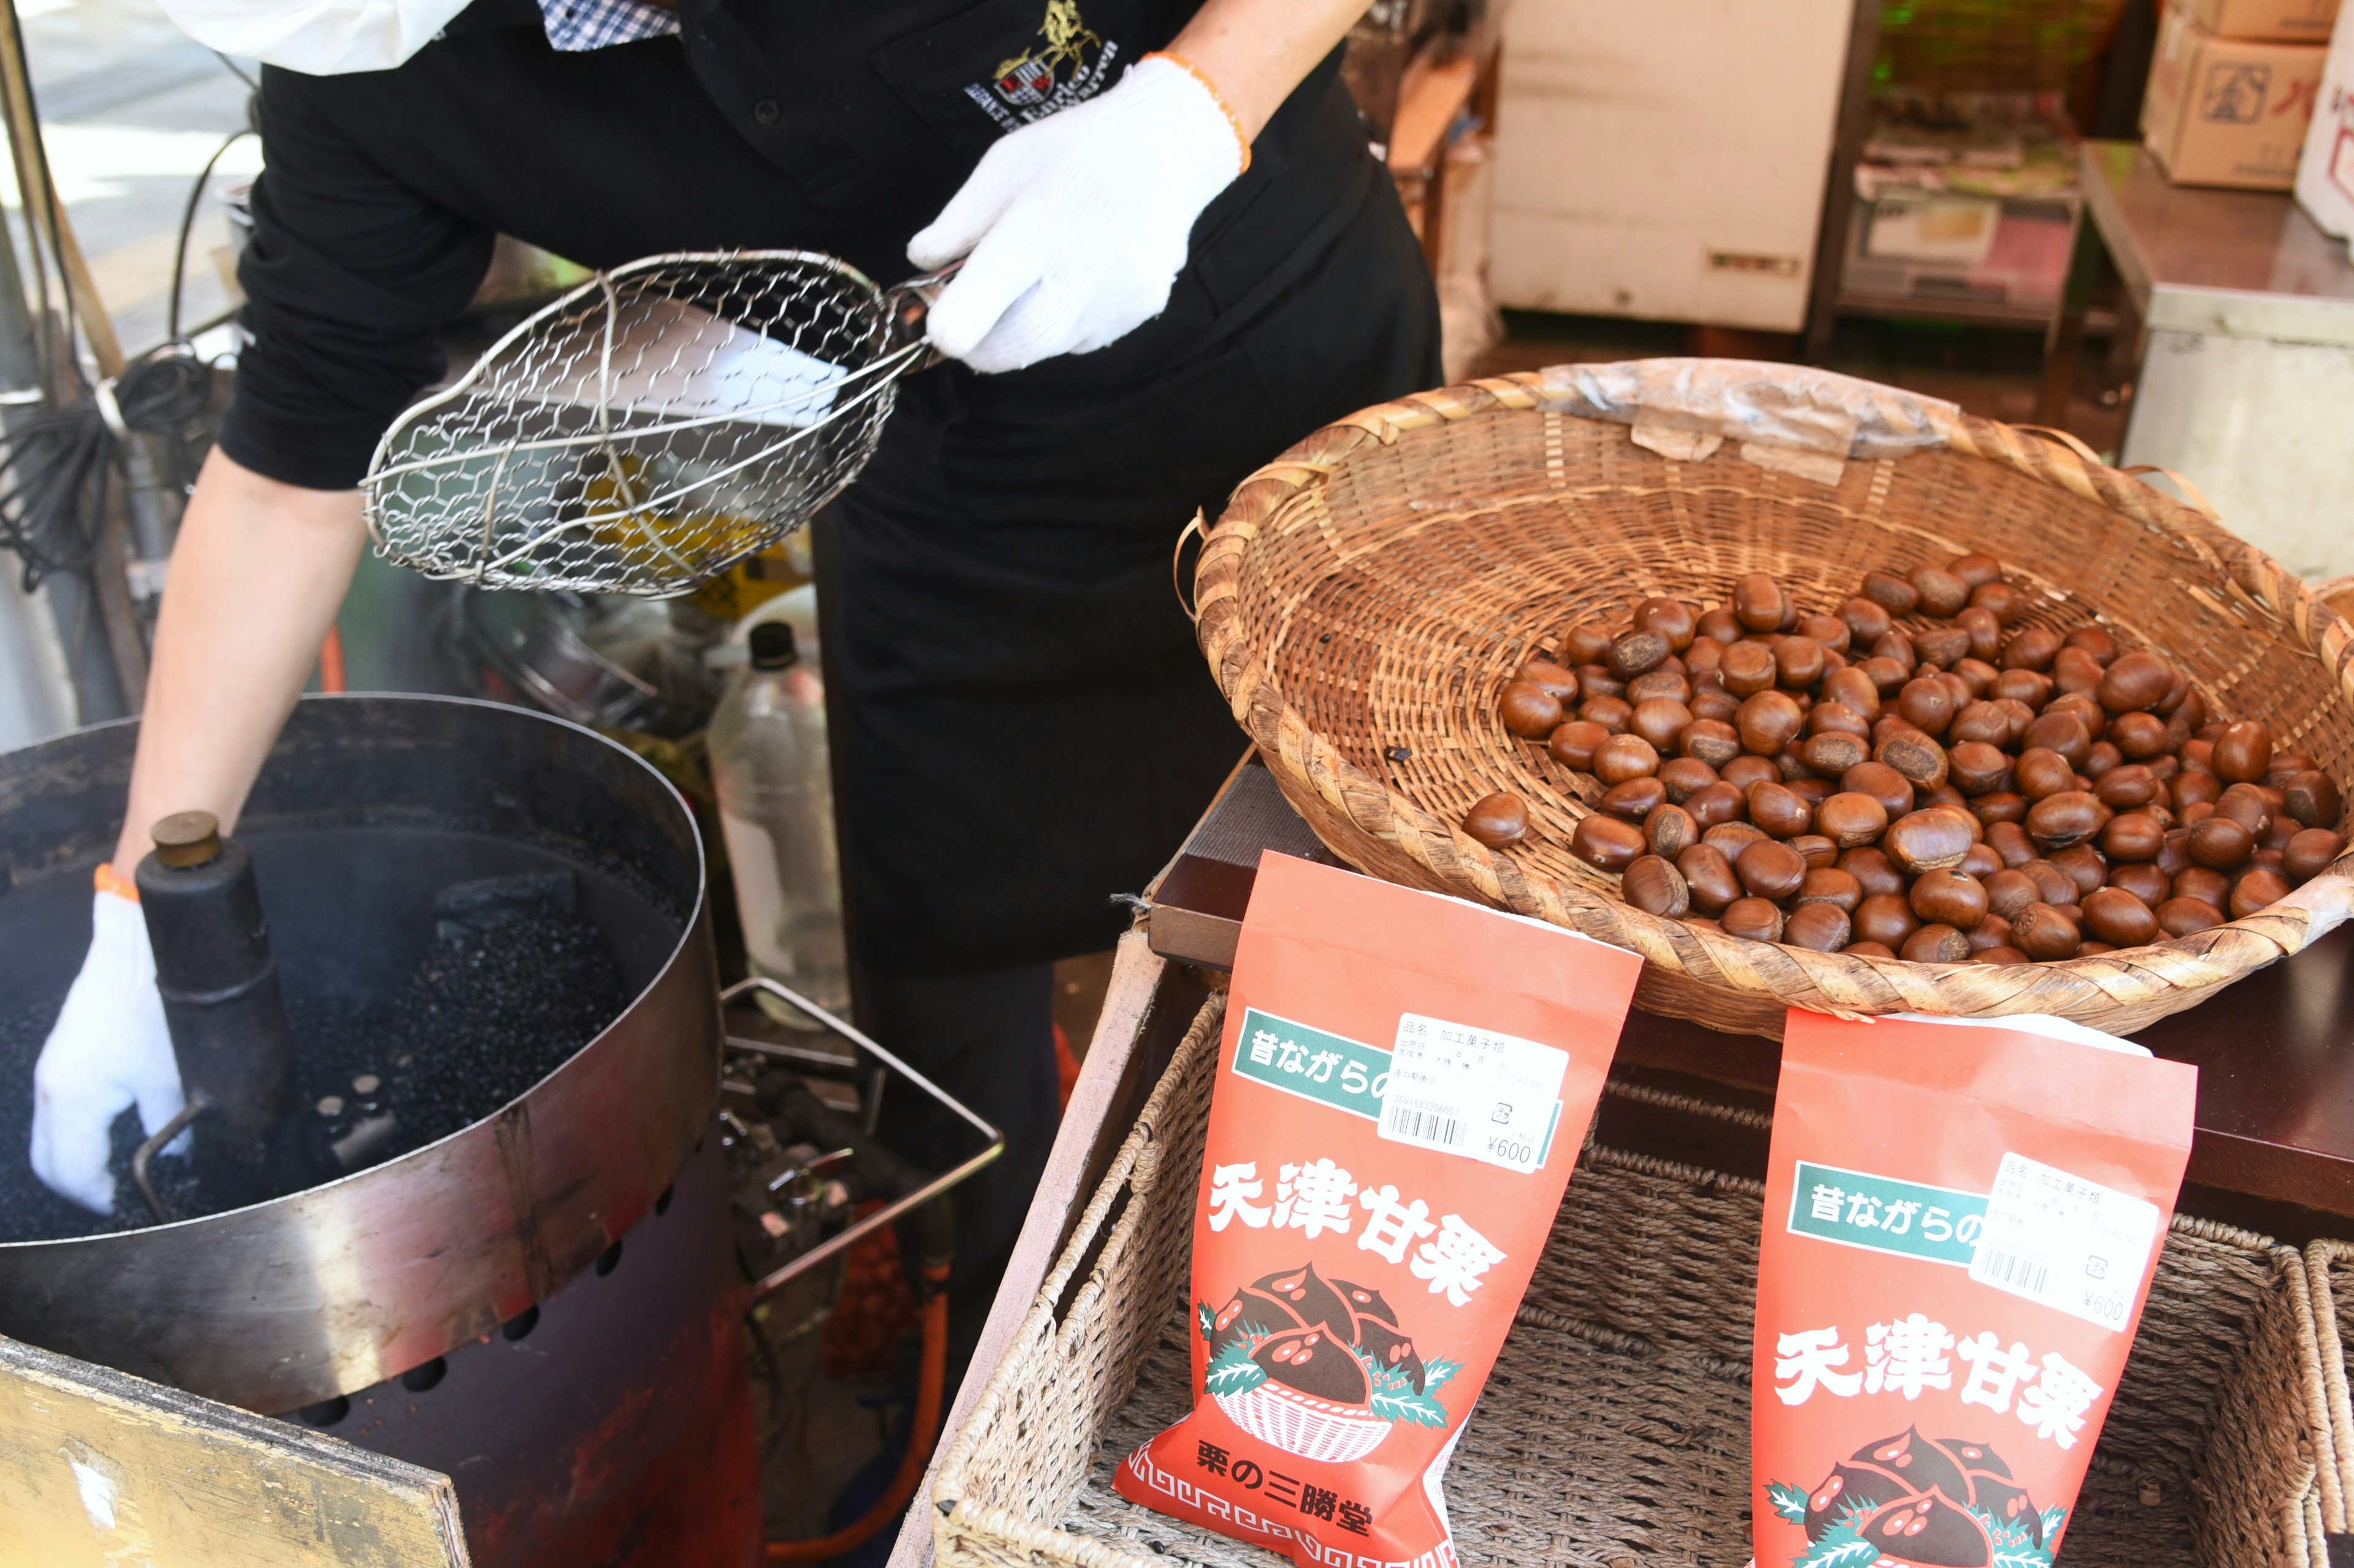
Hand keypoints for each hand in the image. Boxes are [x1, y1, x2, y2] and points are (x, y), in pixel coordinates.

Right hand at [30, 886, 184, 1213]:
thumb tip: (178, 1152)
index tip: (122, 1206)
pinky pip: (56, 1110)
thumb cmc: (151, 1005)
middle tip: (114, 1195)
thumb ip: (169, 1122)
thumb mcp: (171, 1074)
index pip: (72, 1172)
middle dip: (78, 1186)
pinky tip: (108, 1130)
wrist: (134, 948)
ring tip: (113, 1170)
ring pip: (48, 1136)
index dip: (97, 1198)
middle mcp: (51, 1089)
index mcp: (73, 1100)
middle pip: (48, 1162)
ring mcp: (52, 1070)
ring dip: (75, 1158)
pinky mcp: (62, 1056)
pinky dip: (74, 1131)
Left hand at [908, 54, 1248, 373]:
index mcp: (1037, 229)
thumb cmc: (1078, 150)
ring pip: (1047, 348)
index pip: (974, 313)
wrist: (1168, 147)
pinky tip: (1077, 273)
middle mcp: (1082, 274)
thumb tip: (922, 263)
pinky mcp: (1140, 313)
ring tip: (1037, 274)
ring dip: (1024, 328)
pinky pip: (1083, 336)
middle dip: (980, 341)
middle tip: (973, 309)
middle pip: (1009, 350)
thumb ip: (957, 221)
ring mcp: (1117, 300)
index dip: (946, 325)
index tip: (939, 312)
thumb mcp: (1003, 165)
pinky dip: (1064, 320)